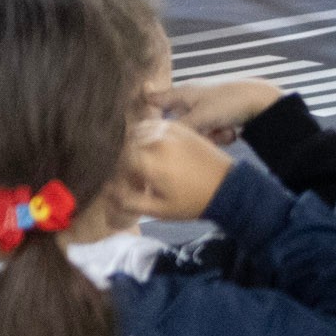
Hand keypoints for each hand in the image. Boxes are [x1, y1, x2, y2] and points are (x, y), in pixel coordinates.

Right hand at [117, 118, 234, 221]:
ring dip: (137, 145)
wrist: (228, 188)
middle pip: (128, 146)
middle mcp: (155, 142)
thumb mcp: (160, 210)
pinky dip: (149, 133)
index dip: (123, 175)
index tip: (134, 185)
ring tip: (148, 161)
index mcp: (149, 162)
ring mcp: (167, 131)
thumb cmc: (193, 202)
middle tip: (141, 176)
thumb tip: (108, 192)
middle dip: (129, 160)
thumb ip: (130, 201)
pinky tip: (156, 146)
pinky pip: (154, 125)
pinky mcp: (179, 127)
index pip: (121, 162)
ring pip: (138, 133)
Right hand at [159, 79, 285, 145]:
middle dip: (193, 132)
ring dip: (210, 135)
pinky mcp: (220, 117)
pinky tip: (232, 132)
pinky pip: (212, 131)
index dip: (147, 109)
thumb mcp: (201, 117)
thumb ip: (179, 127)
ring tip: (224, 132)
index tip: (144, 127)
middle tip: (205, 134)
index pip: (156, 100)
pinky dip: (221, 134)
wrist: (263, 101)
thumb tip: (158, 137)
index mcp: (183, 93)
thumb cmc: (227, 102)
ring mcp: (207, 108)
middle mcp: (192, 99)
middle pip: (180, 122)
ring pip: (198, 130)